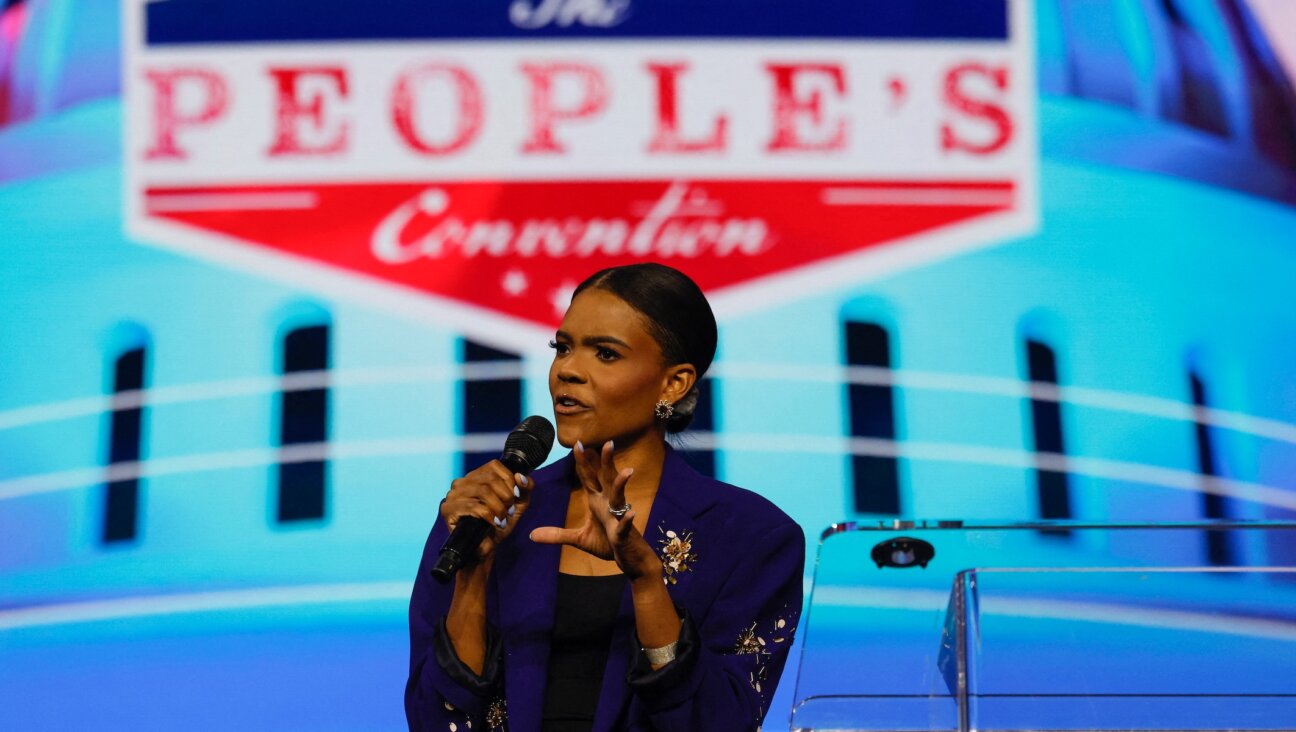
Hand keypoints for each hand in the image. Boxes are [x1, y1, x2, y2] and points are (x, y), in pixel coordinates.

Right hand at [440, 460, 531, 560]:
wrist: (486, 548)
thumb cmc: (500, 523)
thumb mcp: (518, 504)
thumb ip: (525, 487)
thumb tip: (520, 476)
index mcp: (476, 476)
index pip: (494, 466)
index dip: (509, 480)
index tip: (515, 496)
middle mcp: (462, 482)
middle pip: (490, 479)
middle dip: (505, 496)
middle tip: (509, 511)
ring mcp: (453, 494)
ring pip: (482, 491)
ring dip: (498, 507)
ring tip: (502, 518)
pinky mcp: (448, 509)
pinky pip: (473, 506)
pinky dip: (489, 515)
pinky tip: (494, 523)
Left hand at [529, 441, 661, 581]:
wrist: (627, 558)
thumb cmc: (607, 543)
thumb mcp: (578, 539)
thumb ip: (556, 534)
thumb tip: (531, 535)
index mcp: (597, 501)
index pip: (589, 478)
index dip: (583, 462)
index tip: (577, 443)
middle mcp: (608, 504)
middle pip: (607, 478)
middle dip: (607, 461)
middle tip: (607, 443)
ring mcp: (617, 517)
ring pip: (620, 496)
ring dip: (622, 484)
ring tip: (627, 471)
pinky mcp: (623, 533)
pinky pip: (625, 525)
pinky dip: (627, 519)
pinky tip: (631, 514)